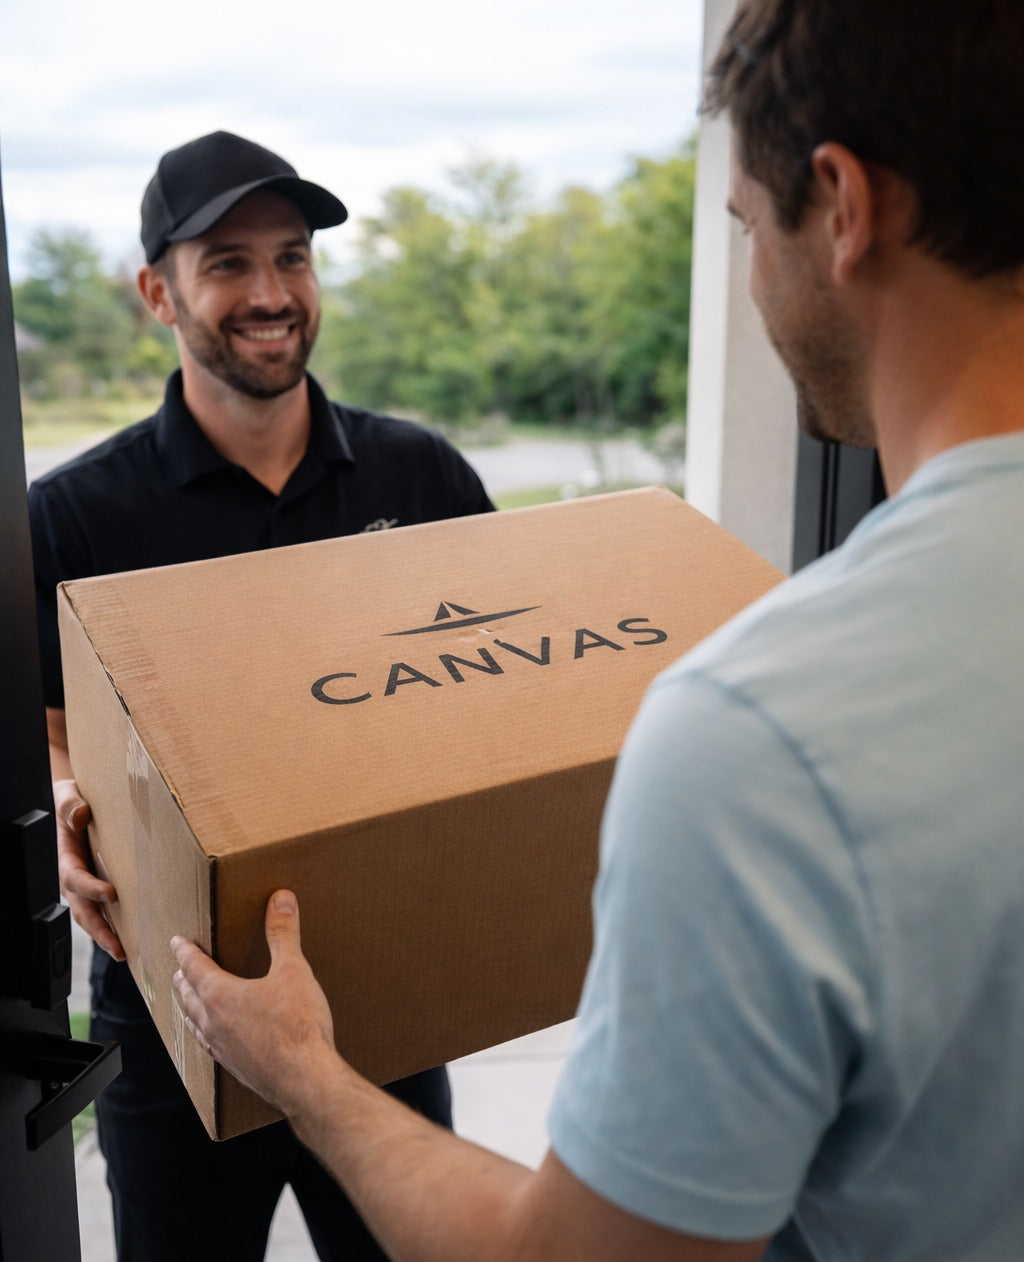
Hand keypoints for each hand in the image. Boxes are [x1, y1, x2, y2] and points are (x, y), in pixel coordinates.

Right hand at [53, 777, 124, 960]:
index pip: (75, 878)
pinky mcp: (100, 885)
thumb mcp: (67, 795)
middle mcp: (74, 877)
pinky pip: (106, 908)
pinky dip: (117, 924)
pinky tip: (135, 937)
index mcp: (66, 858)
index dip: (90, 888)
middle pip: (82, 910)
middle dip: (99, 930)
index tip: (111, 894)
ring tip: (126, 953)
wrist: (74, 802)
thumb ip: (70, 805)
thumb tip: (79, 815)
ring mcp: (87, 884)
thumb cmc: (72, 800)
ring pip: (93, 915)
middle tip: (118, 948)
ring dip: (108, 935)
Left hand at [171, 890, 335, 1116]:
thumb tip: (281, 898)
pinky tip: (217, 1038)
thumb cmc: (297, 1025)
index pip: (194, 967)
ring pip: (195, 1024)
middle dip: (183, 980)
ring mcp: (222, 1050)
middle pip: (188, 996)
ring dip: (189, 1008)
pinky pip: (210, 1046)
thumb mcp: (293, 970)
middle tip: (179, 970)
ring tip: (190, 1003)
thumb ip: (284, 933)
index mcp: (220, 995)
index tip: (176, 942)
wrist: (306, 1079)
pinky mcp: (236, 1068)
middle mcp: (213, 1023)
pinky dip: (205, 1033)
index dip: (184, 951)